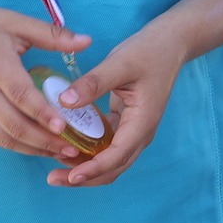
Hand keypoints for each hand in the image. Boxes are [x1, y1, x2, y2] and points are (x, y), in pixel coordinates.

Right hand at [0, 0, 90, 160]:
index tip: (64, 126)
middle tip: (72, 148)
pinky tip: (36, 148)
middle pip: (13, 123)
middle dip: (43, 140)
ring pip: (2, 137)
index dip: (42, 113)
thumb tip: (87, 42)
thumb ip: (52, 35)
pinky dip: (15, 146)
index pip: (20, 95)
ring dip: (32, 148)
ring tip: (59, 153)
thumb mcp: (15, 22)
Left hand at [43, 22, 188, 187]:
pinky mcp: (126, 124)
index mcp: (143, 121)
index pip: (118, 156)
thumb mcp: (120, 63)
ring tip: (55, 167)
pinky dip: (88, 152)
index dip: (93, 169)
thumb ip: (93, 83)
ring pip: (110, 161)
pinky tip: (68, 145)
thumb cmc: (149, 52)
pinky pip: (107, 147)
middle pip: (113, 168)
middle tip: (53, 178)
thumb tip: (64, 101)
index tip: (70, 177)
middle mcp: (140, 132)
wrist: (170, 44)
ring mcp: (134, 130)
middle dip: (84, 178)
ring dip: (85, 168)